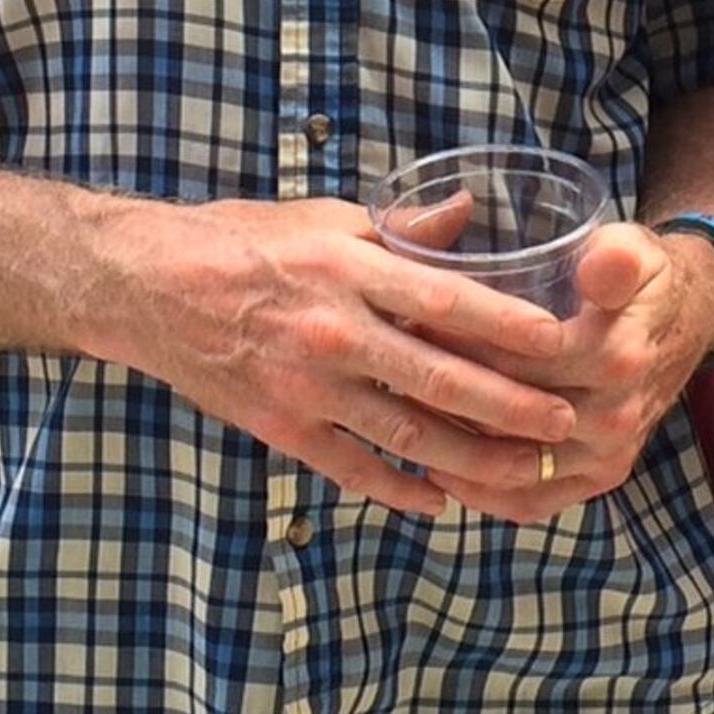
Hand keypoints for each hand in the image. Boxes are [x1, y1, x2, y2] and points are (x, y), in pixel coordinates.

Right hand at [102, 199, 581, 521]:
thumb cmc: (241, 241)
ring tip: (527, 469)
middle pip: (441, 378)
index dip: (511, 326)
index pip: (449, 300)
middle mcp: (334, 332)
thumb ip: (399, 229)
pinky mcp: (281, 427)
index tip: (563, 343)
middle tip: (566, 422)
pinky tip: (441, 499)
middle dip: (512, 406)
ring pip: (407, 433)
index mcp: (349, 268)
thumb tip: (467, 213)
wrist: (146, 286)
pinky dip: (401, 487)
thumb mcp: (323, 219)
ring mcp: (307, 387)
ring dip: (473, 458)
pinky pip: (353, 466)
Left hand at [424, 223, 713, 525]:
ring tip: (402, 415)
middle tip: (392, 364)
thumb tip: (597, 268)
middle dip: (443, 390)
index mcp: (618, 356)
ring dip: (453, 444)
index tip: (409, 316)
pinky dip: (481, 491)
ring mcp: (607, 455)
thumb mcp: (635, 248)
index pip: (516, 357)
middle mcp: (614, 415)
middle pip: (505, 413)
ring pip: (510, 464)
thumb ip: (617, 258)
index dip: (458, 338)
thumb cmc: (642, 280)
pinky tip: (438, 467)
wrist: (686, 322)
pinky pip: (530, 501)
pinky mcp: (599, 479)